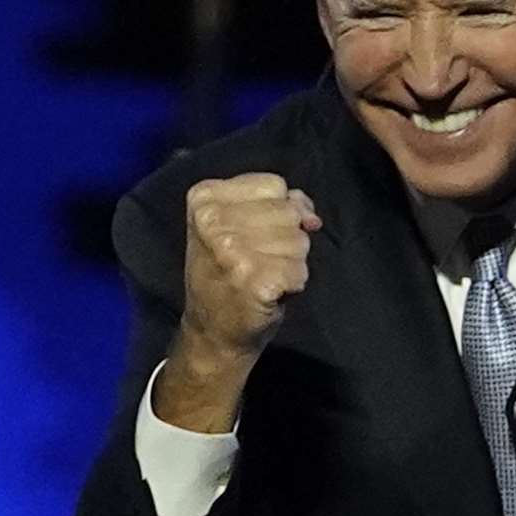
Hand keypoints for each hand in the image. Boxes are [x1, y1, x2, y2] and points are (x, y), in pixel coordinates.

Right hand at [154, 172, 320, 431]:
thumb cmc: (226, 274)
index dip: (279, 209)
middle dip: (286, 237)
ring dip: (291, 262)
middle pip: (289, 212)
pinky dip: (293, 284)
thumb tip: (310, 215)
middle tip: (258, 259)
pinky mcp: (253, 280)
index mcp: (205, 198)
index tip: (257, 233)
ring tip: (263, 274)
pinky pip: (300, 270)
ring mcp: (232, 251)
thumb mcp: (237, 226)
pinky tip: (269, 292)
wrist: (212, 331)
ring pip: (299, 240)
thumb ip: (275, 204)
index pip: (274, 184)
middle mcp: (213, 221)